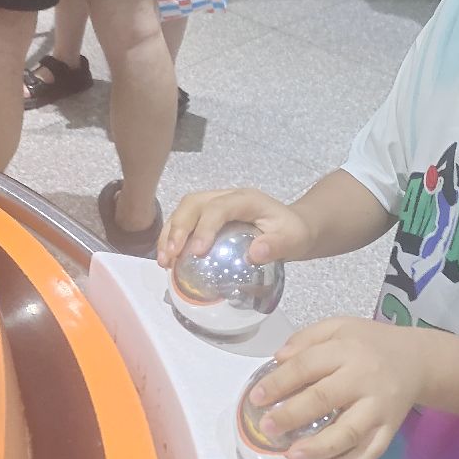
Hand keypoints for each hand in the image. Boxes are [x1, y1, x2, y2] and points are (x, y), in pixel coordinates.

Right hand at [157, 189, 313, 267]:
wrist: (292, 228)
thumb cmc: (293, 233)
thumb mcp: (294, 240)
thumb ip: (277, 246)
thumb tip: (254, 254)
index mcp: (246, 199)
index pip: (219, 207)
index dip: (204, 227)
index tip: (197, 252)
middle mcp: (226, 197)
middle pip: (194, 204)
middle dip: (178, 228)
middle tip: (171, 256)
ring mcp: (215, 205)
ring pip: (184, 210)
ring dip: (170, 234)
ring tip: (164, 261)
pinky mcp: (207, 217)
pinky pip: (185, 222)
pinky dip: (172, 239)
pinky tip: (169, 260)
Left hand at [251, 317, 424, 458]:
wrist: (418, 360)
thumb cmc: (370, 343)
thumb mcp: (339, 326)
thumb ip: (307, 338)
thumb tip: (278, 360)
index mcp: (346, 350)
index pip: (306, 366)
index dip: (278, 382)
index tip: (256, 398)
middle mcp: (363, 379)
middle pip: (324, 399)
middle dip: (291, 416)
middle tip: (267, 428)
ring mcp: (379, 407)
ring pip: (348, 432)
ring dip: (318, 447)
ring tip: (292, 456)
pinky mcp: (390, 428)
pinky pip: (371, 451)